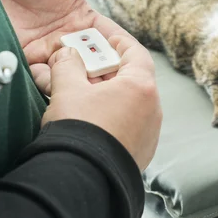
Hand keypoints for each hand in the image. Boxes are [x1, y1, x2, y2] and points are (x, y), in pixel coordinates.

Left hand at [0, 0, 137, 91]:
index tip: (134, 62)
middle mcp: (70, 43)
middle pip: (97, 66)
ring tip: (90, 89)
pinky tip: (61, 84)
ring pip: (74, 78)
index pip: (112, 42)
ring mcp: (49, 57)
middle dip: (107, 76)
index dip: (123, 52)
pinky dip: (54, 85)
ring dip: (83, 84)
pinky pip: (45, 81)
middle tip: (115, 86)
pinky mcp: (28, 67)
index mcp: (85, 22)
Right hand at [43, 36, 162, 170]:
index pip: (135, 52)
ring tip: (83, 91)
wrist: (82, 180)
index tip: (107, 37)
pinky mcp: (140, 151)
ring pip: (129, 102)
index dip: (119, 41)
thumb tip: (65, 56)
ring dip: (108, 92)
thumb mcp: (67, 89)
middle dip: (107, 68)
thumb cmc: (79, 132)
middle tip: (87, 63)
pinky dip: (112, 114)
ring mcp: (149, 132)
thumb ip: (66, 65)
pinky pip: (128, 124)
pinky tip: (90, 117)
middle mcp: (152, 109)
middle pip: (131, 77)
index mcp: (141, 87)